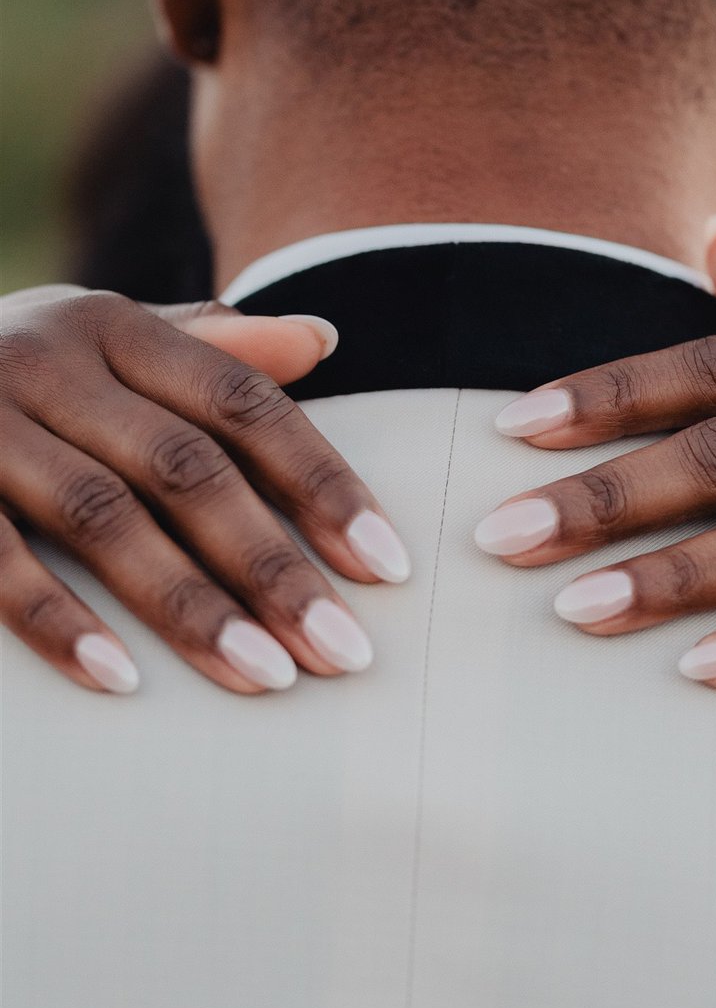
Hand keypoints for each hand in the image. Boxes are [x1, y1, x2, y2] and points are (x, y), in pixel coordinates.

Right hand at [1, 288, 409, 694]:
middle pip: (189, 468)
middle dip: (276, 565)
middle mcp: (51, 358)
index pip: (245, 404)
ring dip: (190, 605)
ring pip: (104, 518)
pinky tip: (123, 683)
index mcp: (115, 324)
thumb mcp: (105, 341)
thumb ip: (209, 347)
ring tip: (267, 678)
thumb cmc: (15, 375)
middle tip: (347, 652)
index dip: (322, 483)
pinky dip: (60, 622)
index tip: (388, 567)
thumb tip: (324, 340)